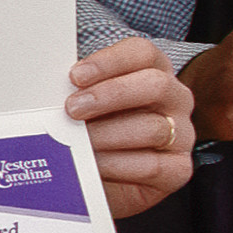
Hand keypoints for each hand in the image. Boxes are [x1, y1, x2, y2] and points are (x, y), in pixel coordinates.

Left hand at [67, 37, 195, 217]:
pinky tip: (94, 165)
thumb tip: (51, 89)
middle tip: (73, 108)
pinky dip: (117, 165)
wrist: (104, 178)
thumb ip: (79, 92)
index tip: (75, 76)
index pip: (142, 53)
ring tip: (77, 142)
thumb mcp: (88, 105)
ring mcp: (181, 134)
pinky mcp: (178, 169)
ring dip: (108, 135)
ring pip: (152, 127)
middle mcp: (175, 99)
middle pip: (155, 84)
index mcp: (154, 72)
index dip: (110, 61)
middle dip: (110, 95)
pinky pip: (152, 165)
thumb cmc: (97, 133)